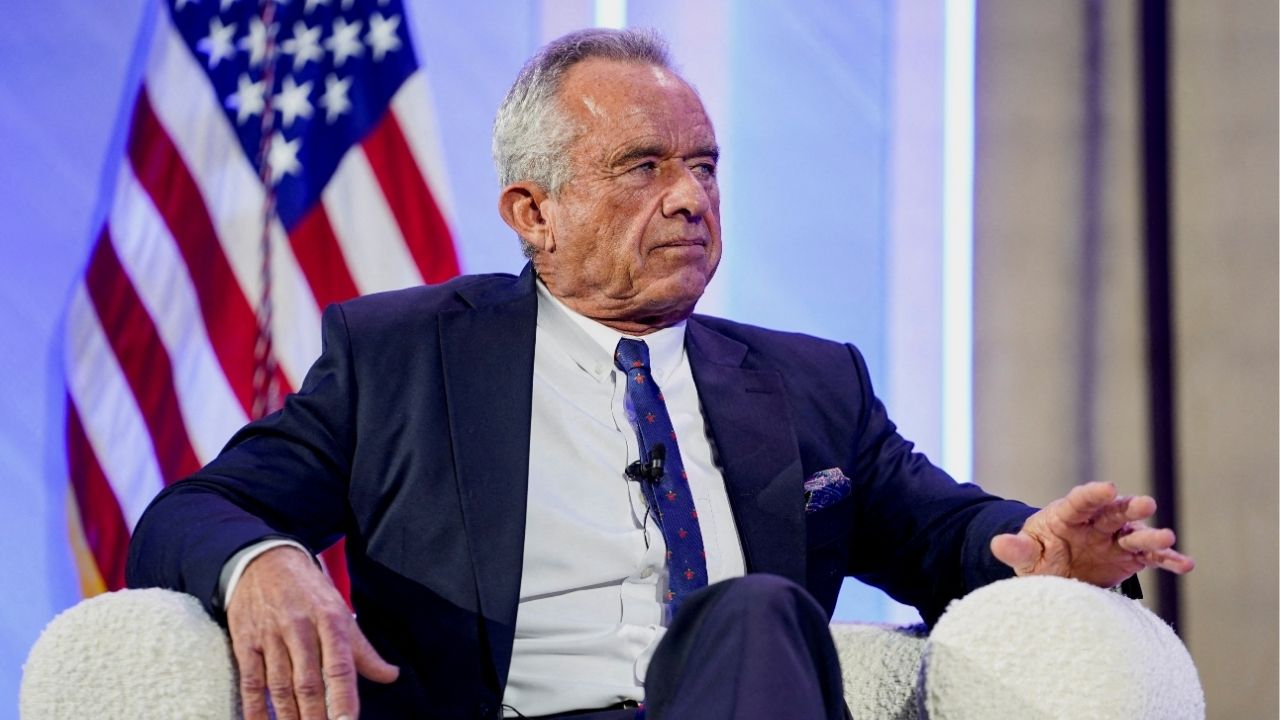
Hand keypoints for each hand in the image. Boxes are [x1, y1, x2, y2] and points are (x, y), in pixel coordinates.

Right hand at [227, 546, 398, 719]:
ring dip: (288, 717)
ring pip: (280, 687)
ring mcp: (271, 637)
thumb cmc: (309, 591)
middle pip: (309, 683)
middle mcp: (300, 629)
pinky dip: (255, 709)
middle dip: (316, 717)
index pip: (340, 666)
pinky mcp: (246, 643)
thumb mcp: (340, 611)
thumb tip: (390, 676)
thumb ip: (363, 650)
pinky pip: (251, 682)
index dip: (344, 699)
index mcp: (331, 620)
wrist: (265, 561)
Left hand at [990, 481, 1194, 587]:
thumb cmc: (1038, 557)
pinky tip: (1184, 564)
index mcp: (1067, 515)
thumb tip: (997, 542)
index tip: (1107, 487)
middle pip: (1114, 512)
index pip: (1080, 501)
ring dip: (1151, 535)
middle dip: (1128, 507)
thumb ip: (1016, 549)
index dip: (1093, 494)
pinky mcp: (1130, 558)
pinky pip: (1151, 558)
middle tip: (1144, 504)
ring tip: (1166, 538)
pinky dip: (1168, 560)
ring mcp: (1115, 539)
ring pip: (1136, 534)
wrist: (1055, 575)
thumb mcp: (1025, 555)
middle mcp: (1096, 523)